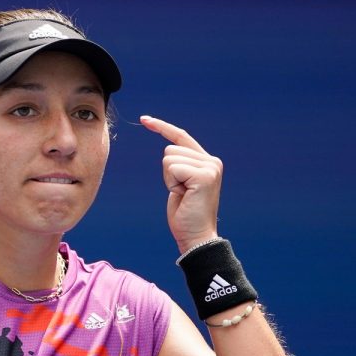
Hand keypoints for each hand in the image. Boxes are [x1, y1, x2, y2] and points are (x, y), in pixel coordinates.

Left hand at [140, 115, 221, 253]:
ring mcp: (210, 167)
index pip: (181, 137)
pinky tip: (183, 195)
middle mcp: (212, 161)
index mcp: (207, 162)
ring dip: (169, 179)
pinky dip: (171, 183)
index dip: (162, 127)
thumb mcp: (182, 185)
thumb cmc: (185, 215)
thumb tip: (169, 154)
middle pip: (170, 150)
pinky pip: (171, 167)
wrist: (196, 236)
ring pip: (169, 158)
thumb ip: (181, 167)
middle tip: (181, 193)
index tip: (144, 119)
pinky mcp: (204, 175)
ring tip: (183, 195)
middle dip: (167, 174)